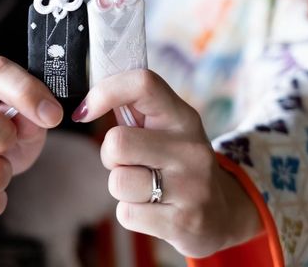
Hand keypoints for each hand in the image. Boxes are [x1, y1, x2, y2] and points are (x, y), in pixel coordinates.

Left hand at [72, 69, 262, 257]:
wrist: (222, 214)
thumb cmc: (177, 163)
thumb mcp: (168, 129)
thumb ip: (135, 107)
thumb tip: (91, 95)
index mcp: (183, 117)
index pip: (143, 84)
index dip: (105, 93)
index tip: (85, 112)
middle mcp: (190, 148)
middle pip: (117, 142)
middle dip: (110, 157)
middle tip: (128, 163)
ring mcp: (190, 186)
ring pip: (118, 182)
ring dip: (121, 188)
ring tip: (145, 188)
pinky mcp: (183, 222)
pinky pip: (127, 214)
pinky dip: (131, 213)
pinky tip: (153, 210)